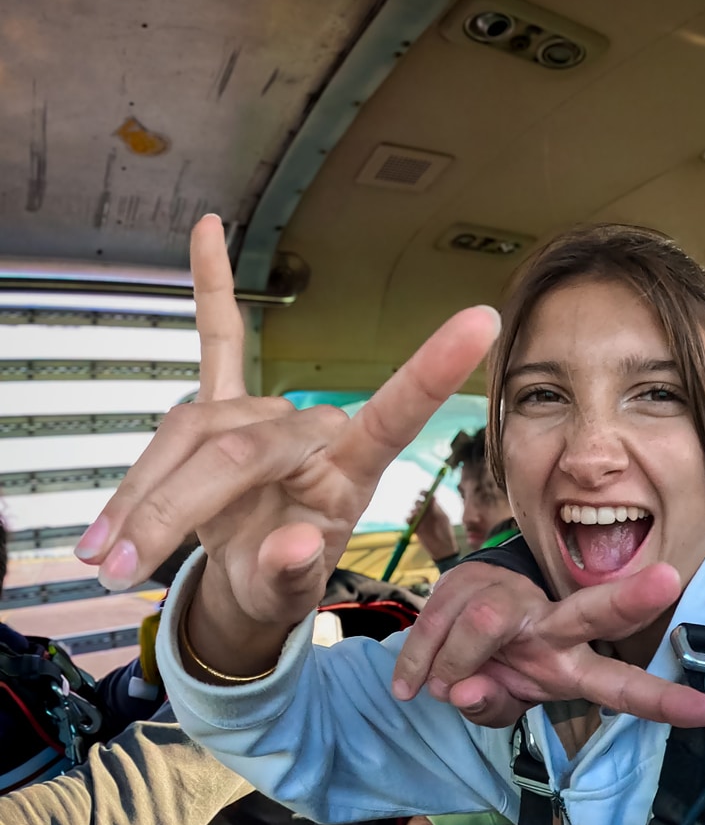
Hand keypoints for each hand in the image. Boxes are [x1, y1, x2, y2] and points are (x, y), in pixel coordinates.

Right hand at [73, 215, 497, 674]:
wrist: (246, 576)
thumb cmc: (277, 583)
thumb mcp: (285, 597)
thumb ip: (291, 574)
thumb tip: (288, 546)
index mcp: (350, 473)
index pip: (396, 418)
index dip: (433, 373)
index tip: (482, 322)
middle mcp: (312, 430)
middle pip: (240, 446)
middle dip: (172, 509)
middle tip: (118, 566)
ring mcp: (266, 412)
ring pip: (193, 428)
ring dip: (140, 493)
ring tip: (102, 553)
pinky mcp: (226, 402)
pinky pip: (218, 338)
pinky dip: (210, 287)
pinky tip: (210, 226)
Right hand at [391, 561, 704, 728]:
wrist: (453, 624)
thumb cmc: (495, 669)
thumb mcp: (497, 705)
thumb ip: (486, 705)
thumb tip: (457, 689)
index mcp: (571, 666)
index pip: (623, 685)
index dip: (665, 701)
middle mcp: (553, 628)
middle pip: (593, 611)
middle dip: (629, 598)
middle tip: (668, 579)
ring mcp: (513, 602)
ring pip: (483, 626)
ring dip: (450, 664)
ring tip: (438, 685)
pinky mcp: (471, 581)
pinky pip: (436, 625)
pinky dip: (416, 662)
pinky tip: (410, 682)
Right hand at [408, 492, 457, 561]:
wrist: (442, 548)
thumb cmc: (446, 533)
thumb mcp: (442, 519)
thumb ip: (436, 508)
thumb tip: (432, 497)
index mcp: (435, 509)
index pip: (428, 497)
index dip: (424, 493)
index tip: (421, 493)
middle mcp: (427, 513)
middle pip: (418, 502)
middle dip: (418, 503)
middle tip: (420, 508)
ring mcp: (421, 520)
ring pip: (412, 510)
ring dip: (413, 511)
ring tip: (417, 516)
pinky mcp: (415, 527)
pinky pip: (408, 520)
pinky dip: (408, 518)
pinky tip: (412, 521)